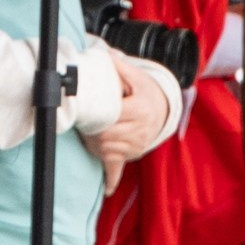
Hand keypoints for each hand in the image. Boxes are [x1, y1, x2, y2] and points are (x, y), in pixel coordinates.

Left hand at [92, 63, 176, 192]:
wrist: (163, 109)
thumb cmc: (146, 91)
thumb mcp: (136, 76)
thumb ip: (119, 66)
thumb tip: (102, 54)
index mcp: (140, 110)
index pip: (111, 117)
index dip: (95, 115)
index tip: (83, 111)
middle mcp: (140, 131)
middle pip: (105, 136)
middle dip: (90, 130)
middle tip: (81, 122)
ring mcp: (136, 146)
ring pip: (105, 150)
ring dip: (92, 143)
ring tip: (87, 132)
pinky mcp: (131, 155)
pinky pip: (118, 169)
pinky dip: (110, 179)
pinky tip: (106, 190)